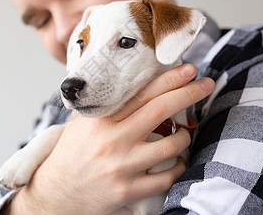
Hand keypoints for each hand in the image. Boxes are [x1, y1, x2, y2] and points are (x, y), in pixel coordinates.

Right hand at [4, 63, 214, 213]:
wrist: (56, 193)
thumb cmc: (71, 155)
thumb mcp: (82, 123)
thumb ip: (105, 106)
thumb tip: (134, 85)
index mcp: (101, 119)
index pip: (141, 93)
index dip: (169, 79)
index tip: (189, 69)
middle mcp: (112, 140)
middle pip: (160, 111)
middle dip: (189, 94)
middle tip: (207, 84)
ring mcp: (121, 167)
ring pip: (169, 146)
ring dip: (185, 136)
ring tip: (185, 132)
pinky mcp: (128, 191)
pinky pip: (167, 178)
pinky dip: (179, 167)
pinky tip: (177, 161)